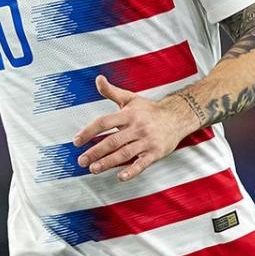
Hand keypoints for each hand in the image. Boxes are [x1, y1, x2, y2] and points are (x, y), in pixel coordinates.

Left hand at [73, 75, 199, 180]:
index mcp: (128, 114)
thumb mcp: (130, 98)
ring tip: (93, 169)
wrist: (177, 117)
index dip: (89, 131)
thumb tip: (98, 78)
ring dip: (108, 163)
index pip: (104, 122)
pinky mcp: (155, 152)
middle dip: (95, 152)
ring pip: (124, 154)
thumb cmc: (149, 109)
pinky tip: (120, 177)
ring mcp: (146, 141)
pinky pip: (142, 164)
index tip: (76, 141)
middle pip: (112, 141)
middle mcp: (137, 127)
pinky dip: (132, 171)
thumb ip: (111, 91)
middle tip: (81, 161)